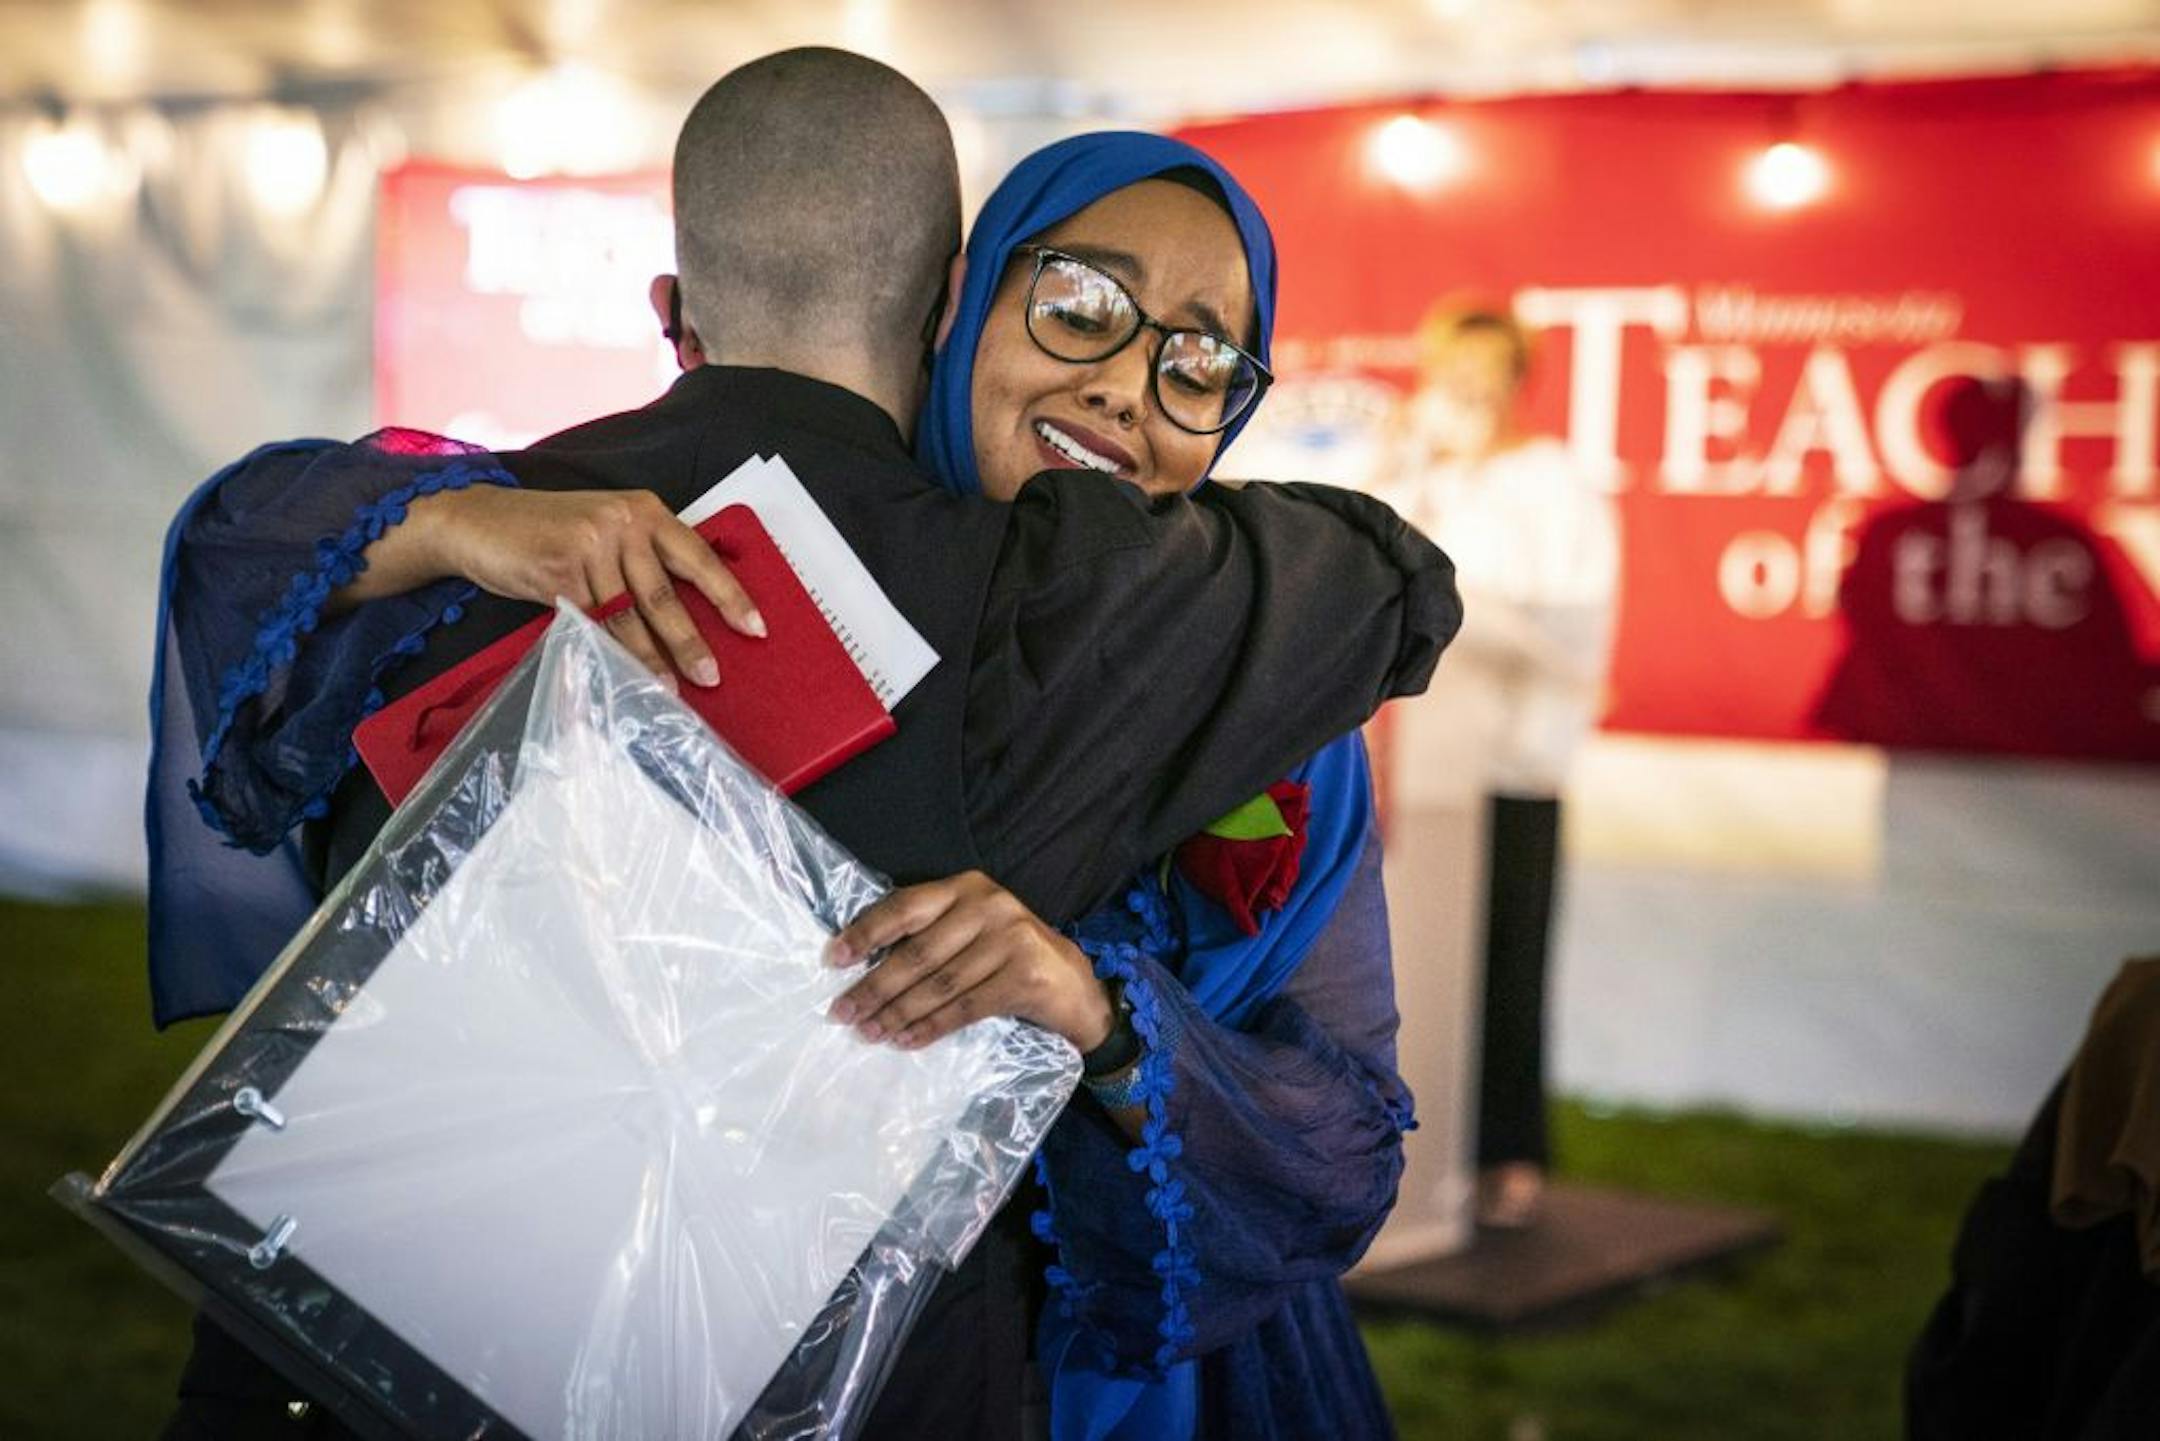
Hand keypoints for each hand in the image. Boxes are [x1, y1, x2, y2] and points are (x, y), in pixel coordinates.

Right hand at [430, 486, 764, 685]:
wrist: (477, 521)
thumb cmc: (547, 532)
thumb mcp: (604, 532)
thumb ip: (641, 561)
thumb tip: (681, 619)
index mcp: (646, 510)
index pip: (699, 558)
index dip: (729, 596)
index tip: (755, 628)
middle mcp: (624, 521)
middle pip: (665, 594)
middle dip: (690, 641)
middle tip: (711, 676)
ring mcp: (591, 544)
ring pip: (628, 615)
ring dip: (649, 659)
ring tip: (668, 690)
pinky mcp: (559, 568)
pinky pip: (592, 622)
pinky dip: (606, 653)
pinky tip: (618, 674)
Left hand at [824, 872, 1115, 1052]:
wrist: (1073, 987)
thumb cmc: (1008, 958)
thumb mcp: (971, 932)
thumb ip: (929, 936)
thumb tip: (861, 966)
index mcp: (965, 888)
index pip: (905, 907)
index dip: (866, 932)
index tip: (833, 959)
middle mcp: (988, 905)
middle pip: (917, 952)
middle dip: (874, 986)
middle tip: (842, 1012)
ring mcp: (1010, 939)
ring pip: (938, 983)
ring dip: (898, 1013)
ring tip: (869, 1033)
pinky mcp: (1023, 976)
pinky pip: (964, 1007)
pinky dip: (931, 1027)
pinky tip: (906, 1041)